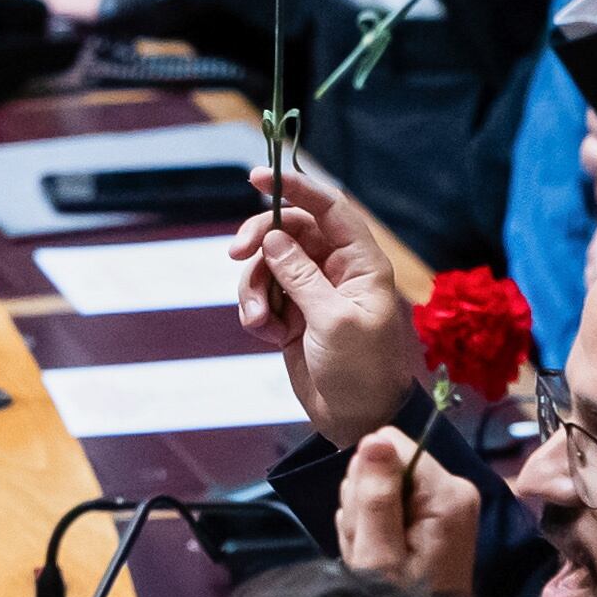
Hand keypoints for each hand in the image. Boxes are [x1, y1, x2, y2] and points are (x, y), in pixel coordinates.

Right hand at [230, 162, 418, 440]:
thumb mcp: (332, 321)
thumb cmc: (360, 372)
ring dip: (254, 290)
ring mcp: (312, 292)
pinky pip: (262, 296)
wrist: (355, 419)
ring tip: (261, 323)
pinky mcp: (293, 315)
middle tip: (235, 255)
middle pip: (288, 232)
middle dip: (259, 242)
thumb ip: (301, 275)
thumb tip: (272, 237)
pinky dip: (257, 313)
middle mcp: (337, 270)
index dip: (295, 189)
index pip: (329, 209)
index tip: (256, 178)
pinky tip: (269, 336)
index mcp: (361, 264)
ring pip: (268, 265)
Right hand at [332, 427, 477, 596]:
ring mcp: (446, 503)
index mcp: (448, 492)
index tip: (366, 519)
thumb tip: (375, 439)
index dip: (366, 477)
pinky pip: (389, 503)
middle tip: (369, 544)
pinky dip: (374, 528)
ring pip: (380, 484)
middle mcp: (454, 489)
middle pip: (385, 463)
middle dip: (364, 501)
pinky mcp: (435, 516)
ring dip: (365, 518)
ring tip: (374, 554)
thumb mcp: (378, 554)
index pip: (391, 443)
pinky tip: (379, 555)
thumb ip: (376, 496)